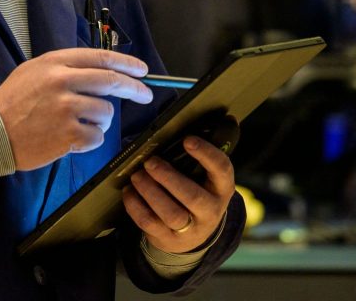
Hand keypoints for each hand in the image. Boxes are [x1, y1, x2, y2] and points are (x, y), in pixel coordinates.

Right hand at [0, 48, 151, 170]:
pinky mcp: (68, 134)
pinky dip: (91, 140)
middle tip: (146, 95)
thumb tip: (101, 73)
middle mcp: (63, 81)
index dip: (126, 63)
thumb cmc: (13, 102)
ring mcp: (66, 108)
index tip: (142, 70)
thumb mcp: (34, 71)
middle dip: (134, 88)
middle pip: (111, 81)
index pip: (101, 57)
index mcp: (55, 63)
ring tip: (81, 125)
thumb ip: (65, 67)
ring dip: (101, 120)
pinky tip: (73, 140)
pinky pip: (96, 137)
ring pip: (106, 112)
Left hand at [121, 134, 235, 253]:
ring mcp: (190, 229)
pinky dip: (135, 206)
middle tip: (150, 162)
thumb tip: (226, 116)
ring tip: (137, 175)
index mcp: (222, 188)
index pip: (222, 170)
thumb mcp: (207, 175)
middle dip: (168, 177)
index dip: (206, 154)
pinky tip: (129, 191)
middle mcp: (210, 211)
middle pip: (193, 196)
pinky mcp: (168, 239)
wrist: (194, 234)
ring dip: (150, 192)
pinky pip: (149, 223)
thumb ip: (206, 150)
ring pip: (170, 213)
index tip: (187, 139)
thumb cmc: (198, 190)